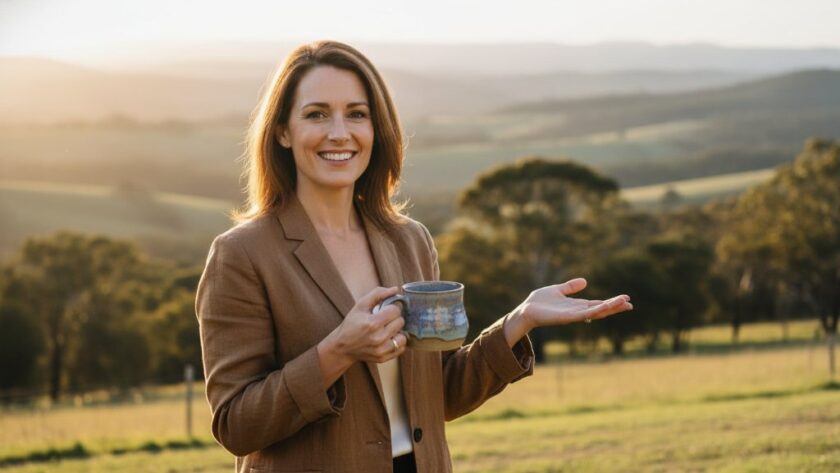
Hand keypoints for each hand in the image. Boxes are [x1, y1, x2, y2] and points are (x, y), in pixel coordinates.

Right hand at [322, 286, 407, 364]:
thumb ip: (378, 294)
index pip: (395, 311)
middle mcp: (378, 338)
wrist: (342, 347)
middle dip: (393, 319)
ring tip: (387, 330)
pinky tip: (387, 339)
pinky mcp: (383, 358)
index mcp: (373, 323)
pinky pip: (401, 348)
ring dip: (397, 332)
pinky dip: (396, 343)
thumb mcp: (360, 305)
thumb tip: (395, 289)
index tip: (384, 311)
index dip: (390, 308)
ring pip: (403, 337)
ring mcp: (381, 350)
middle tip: (384, 321)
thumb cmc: (352, 324)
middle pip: (400, 322)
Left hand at [514, 278, 632, 329]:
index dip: (611, 302)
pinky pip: (584, 315)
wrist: (525, 310)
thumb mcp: (557, 290)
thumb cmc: (539, 302)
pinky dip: (595, 311)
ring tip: (624, 303)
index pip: (597, 303)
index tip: (625, 299)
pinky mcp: (567, 318)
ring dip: (609, 308)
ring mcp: (573, 316)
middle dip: (615, 306)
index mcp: (576, 305)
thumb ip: (570, 287)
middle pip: (600, 309)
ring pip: (596, 312)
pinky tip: (605, 306)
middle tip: (630, 303)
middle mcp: (577, 311)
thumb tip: (585, 281)